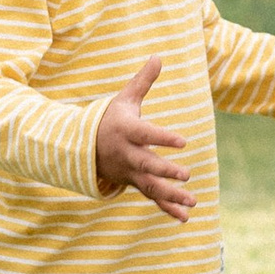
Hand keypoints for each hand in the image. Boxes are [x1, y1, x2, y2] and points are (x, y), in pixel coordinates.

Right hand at [95, 57, 193, 218]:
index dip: (163, 137)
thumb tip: (159, 56)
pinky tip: (185, 217)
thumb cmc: (111, 118)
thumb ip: (143, 81)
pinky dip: (167, 209)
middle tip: (186, 175)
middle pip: (147, 164)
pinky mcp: (134, 183)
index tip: (182, 140)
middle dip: (165, 171)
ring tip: (192, 201)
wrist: (82, 146)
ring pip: (150, 186)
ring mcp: (130, 172)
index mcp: (126, 131)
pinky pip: (151, 198)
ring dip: (171, 196)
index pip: (146, 134)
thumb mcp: (124, 98)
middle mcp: (127, 154)